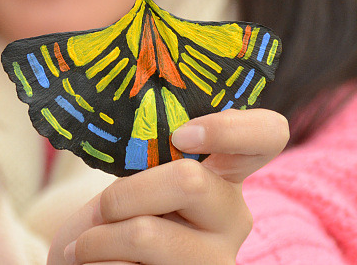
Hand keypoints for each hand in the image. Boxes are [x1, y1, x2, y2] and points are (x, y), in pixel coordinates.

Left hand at [48, 108, 288, 264]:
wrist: (96, 263)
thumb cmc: (117, 214)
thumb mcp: (135, 177)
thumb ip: (147, 150)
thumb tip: (125, 106)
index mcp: (225, 173)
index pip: (268, 134)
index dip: (229, 128)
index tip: (180, 134)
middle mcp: (233, 217)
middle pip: (188, 180)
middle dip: (122, 193)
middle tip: (104, 210)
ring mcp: (217, 260)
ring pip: (145, 234)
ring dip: (96, 239)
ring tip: (87, 246)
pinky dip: (95, 263)